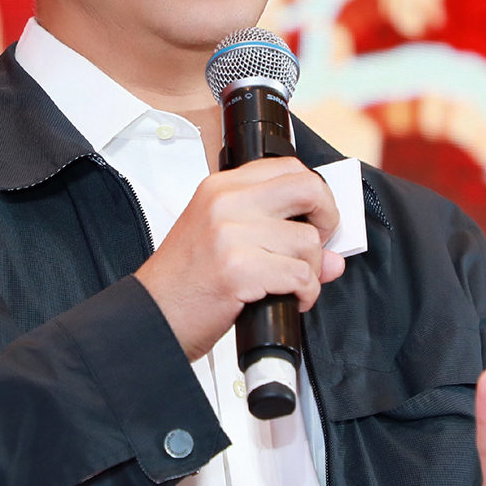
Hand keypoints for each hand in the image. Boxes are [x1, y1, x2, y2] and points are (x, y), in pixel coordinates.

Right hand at [135, 158, 345, 358]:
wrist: (151, 317)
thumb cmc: (183, 282)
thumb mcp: (223, 241)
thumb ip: (276, 236)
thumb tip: (333, 255)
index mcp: (221, 188)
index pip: (289, 168)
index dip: (315, 194)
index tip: (314, 219)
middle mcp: (225, 203)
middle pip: (308, 190)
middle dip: (328, 219)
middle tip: (318, 245)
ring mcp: (231, 234)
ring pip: (308, 242)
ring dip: (311, 271)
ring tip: (290, 284)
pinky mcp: (238, 269)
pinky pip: (301, 276)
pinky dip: (305, 294)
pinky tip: (288, 300)